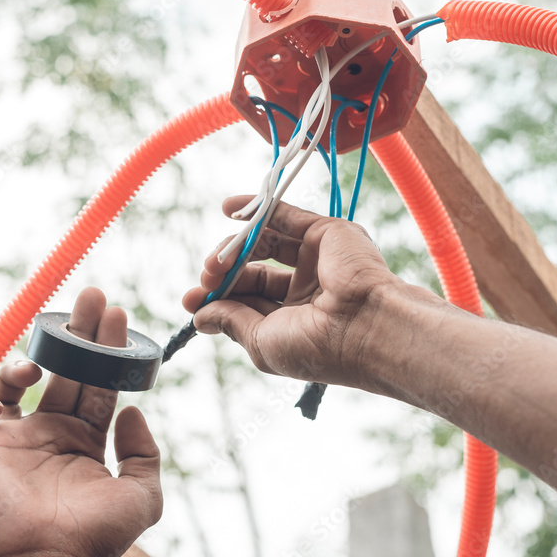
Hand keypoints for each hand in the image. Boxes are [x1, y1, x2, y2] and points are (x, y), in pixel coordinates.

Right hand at [0, 288, 162, 556]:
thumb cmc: (95, 534)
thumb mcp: (142, 496)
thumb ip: (145, 453)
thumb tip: (130, 409)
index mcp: (84, 441)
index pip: (96, 382)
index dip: (106, 349)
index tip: (116, 314)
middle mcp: (48, 433)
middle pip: (62, 369)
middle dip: (76, 332)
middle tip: (91, 295)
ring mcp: (11, 439)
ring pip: (12, 380)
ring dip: (24, 361)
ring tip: (36, 364)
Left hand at [183, 196, 418, 390]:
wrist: (366, 327)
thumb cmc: (316, 348)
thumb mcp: (261, 342)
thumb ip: (232, 322)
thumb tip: (200, 317)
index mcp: (296, 322)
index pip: (249, 302)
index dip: (218, 298)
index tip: (190, 301)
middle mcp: (307, 290)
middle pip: (253, 272)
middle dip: (222, 274)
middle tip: (205, 278)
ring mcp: (317, 259)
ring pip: (264, 244)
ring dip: (233, 248)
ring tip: (215, 262)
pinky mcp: (326, 232)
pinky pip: (285, 214)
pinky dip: (255, 208)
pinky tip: (229, 207)